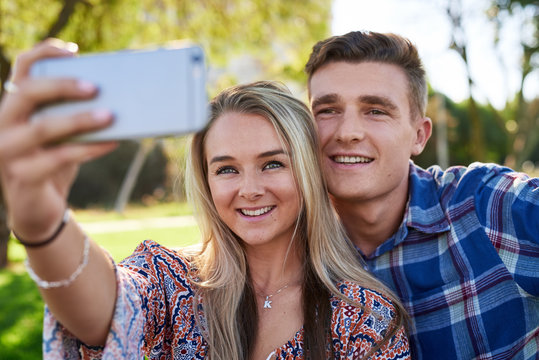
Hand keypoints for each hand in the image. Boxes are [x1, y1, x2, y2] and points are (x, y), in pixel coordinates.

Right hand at [0, 39, 116, 241]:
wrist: (39, 208)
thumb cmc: (53, 161)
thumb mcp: (60, 134)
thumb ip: (71, 112)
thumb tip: (114, 93)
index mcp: (13, 106)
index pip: (21, 69)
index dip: (44, 54)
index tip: (74, 51)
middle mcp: (2, 124)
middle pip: (27, 92)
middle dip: (62, 85)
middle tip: (96, 87)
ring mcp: (8, 151)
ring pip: (43, 127)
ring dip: (80, 119)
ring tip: (111, 115)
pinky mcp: (23, 176)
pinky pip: (59, 158)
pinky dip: (89, 148)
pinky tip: (112, 142)